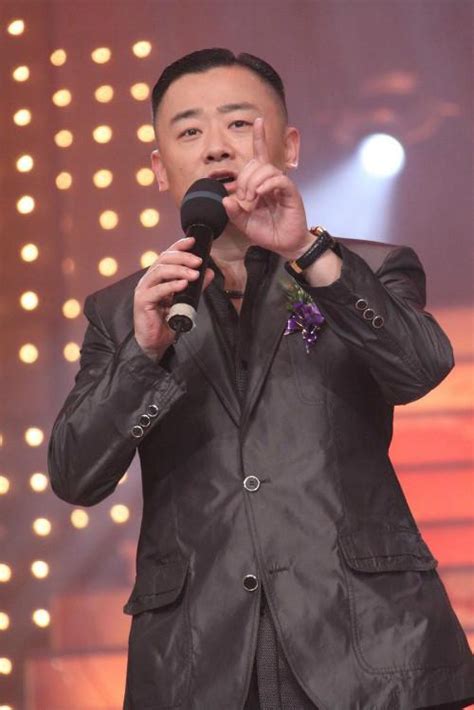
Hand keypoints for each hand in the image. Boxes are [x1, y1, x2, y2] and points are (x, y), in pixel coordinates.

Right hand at [134, 236, 214, 360]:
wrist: (155, 342)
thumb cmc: (167, 320)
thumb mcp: (186, 300)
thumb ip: (196, 286)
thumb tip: (209, 272)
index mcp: (158, 276)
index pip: (167, 255)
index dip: (179, 246)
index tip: (193, 241)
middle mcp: (149, 280)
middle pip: (163, 259)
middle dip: (182, 257)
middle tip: (199, 261)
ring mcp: (144, 289)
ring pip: (160, 271)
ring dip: (179, 270)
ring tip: (194, 274)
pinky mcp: (143, 302)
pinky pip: (157, 290)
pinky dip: (171, 286)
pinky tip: (183, 284)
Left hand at [222, 117, 312, 259]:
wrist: (284, 245)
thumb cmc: (267, 232)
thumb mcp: (245, 223)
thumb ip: (234, 212)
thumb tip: (225, 199)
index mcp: (261, 184)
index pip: (260, 156)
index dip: (259, 138)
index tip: (258, 120)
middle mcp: (272, 181)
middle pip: (257, 163)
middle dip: (244, 178)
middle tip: (244, 197)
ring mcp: (282, 186)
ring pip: (267, 169)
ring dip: (253, 183)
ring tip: (252, 199)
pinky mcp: (291, 193)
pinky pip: (279, 180)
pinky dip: (267, 185)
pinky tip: (261, 194)